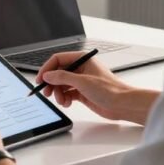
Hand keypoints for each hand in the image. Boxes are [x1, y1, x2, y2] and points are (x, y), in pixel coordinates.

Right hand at [36, 52, 154, 124]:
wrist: (123, 105)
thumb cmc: (110, 90)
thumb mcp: (82, 81)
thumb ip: (62, 77)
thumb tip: (48, 75)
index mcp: (82, 59)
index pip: (58, 60)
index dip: (47, 69)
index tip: (40, 79)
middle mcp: (81, 68)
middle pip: (58, 73)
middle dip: (52, 83)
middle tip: (47, 92)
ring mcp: (82, 81)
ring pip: (61, 84)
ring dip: (58, 93)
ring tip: (61, 101)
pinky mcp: (83, 92)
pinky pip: (67, 93)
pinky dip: (65, 98)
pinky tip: (67, 103)